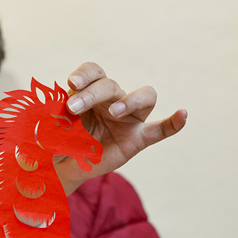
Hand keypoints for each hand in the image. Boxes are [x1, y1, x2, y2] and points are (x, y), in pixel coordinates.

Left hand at [55, 62, 186, 189]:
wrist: (65, 165)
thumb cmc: (59, 139)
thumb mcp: (55, 125)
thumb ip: (58, 115)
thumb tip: (59, 110)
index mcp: (90, 91)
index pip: (94, 72)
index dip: (84, 75)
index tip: (71, 84)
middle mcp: (113, 99)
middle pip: (111, 85)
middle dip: (91, 94)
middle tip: (73, 108)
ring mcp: (128, 118)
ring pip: (144, 97)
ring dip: (130, 100)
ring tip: (114, 112)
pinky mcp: (138, 139)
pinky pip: (160, 130)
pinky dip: (173, 123)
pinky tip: (183, 114)